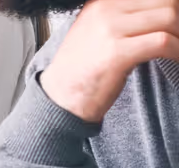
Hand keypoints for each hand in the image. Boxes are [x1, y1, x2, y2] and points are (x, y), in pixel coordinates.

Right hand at [42, 0, 178, 121]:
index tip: (174, 25)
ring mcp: (110, 30)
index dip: (171, 9)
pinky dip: (177, 50)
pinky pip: (162, 42)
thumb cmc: (84, 68)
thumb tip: (166, 11)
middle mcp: (105, 10)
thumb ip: (125, 16)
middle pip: (166, 2)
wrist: (61, 97)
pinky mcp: (117, 52)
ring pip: (168, 18)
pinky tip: (177, 58)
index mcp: (102, 2)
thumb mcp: (98, 30)